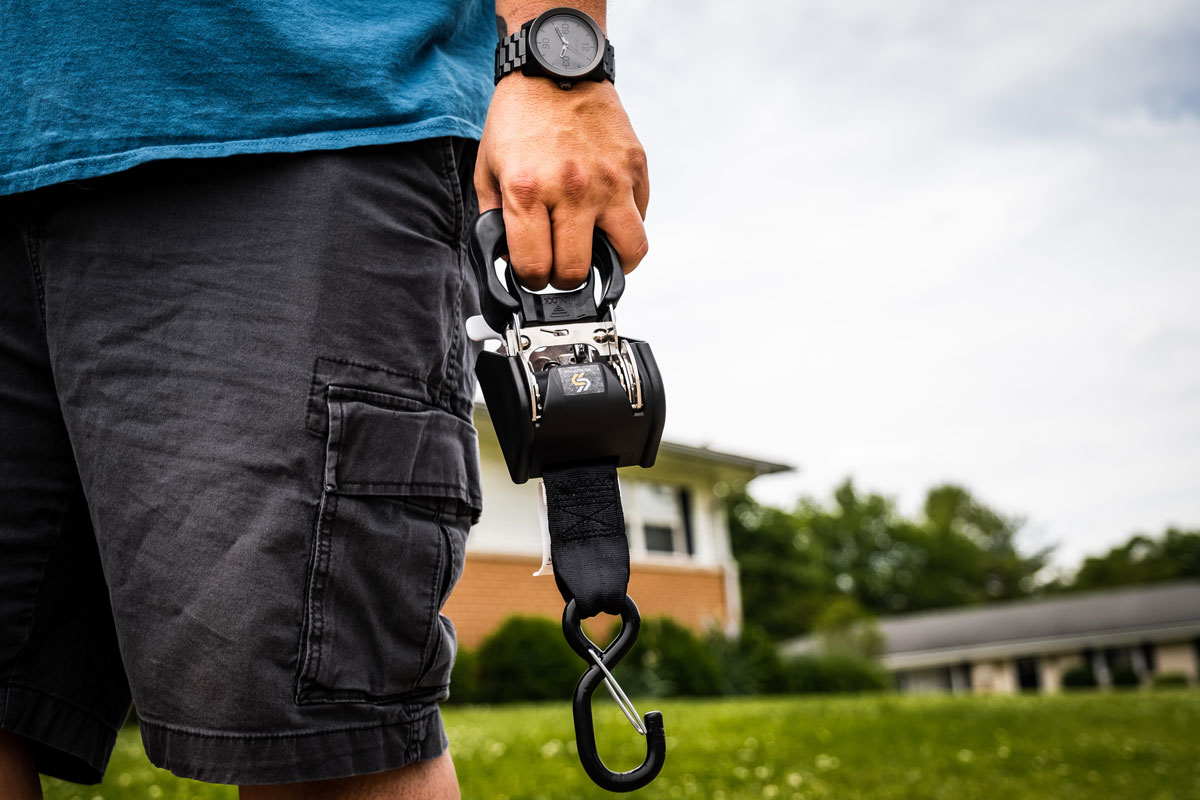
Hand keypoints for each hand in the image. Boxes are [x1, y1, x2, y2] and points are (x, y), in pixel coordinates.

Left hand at [475, 76, 649, 290]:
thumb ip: (496, 218)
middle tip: (560, 266)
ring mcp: (610, 180)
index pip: (536, 267)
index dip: (531, 281)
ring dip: (612, 264)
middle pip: (577, 271)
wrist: (556, 67)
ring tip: (596, 255)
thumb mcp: (489, 169)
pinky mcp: (635, 168)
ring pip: (628, 253)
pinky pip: (641, 219)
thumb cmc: (520, 118)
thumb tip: (508, 259)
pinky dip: (626, 228)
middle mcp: (572, 189)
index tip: (533, 274)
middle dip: (564, 279)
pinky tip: (607, 219)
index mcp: (528, 190)